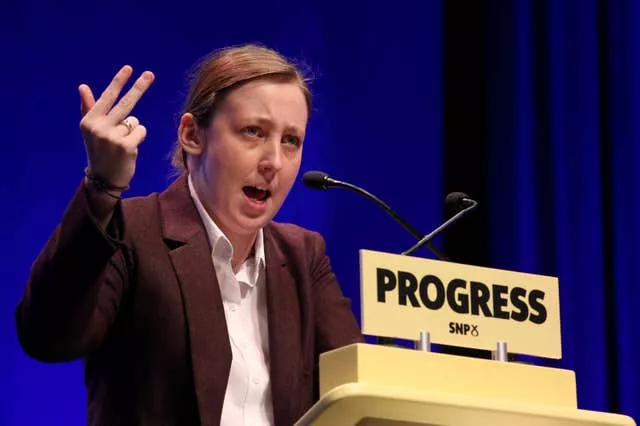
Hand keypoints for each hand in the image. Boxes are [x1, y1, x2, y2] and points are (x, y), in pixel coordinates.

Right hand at [79, 66, 154, 187]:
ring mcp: (112, 137)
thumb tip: (83, 86)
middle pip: (125, 103)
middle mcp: (99, 128)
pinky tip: (129, 147)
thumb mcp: (92, 130)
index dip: (119, 82)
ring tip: (121, 142)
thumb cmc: (99, 150)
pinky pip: (141, 131)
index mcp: (89, 121)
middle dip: (139, 87)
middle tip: (150, 74)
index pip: (107, 97)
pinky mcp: (126, 146)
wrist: (104, 178)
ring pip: (134, 121)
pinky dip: (138, 137)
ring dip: (132, 130)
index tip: (129, 68)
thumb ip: (89, 107)